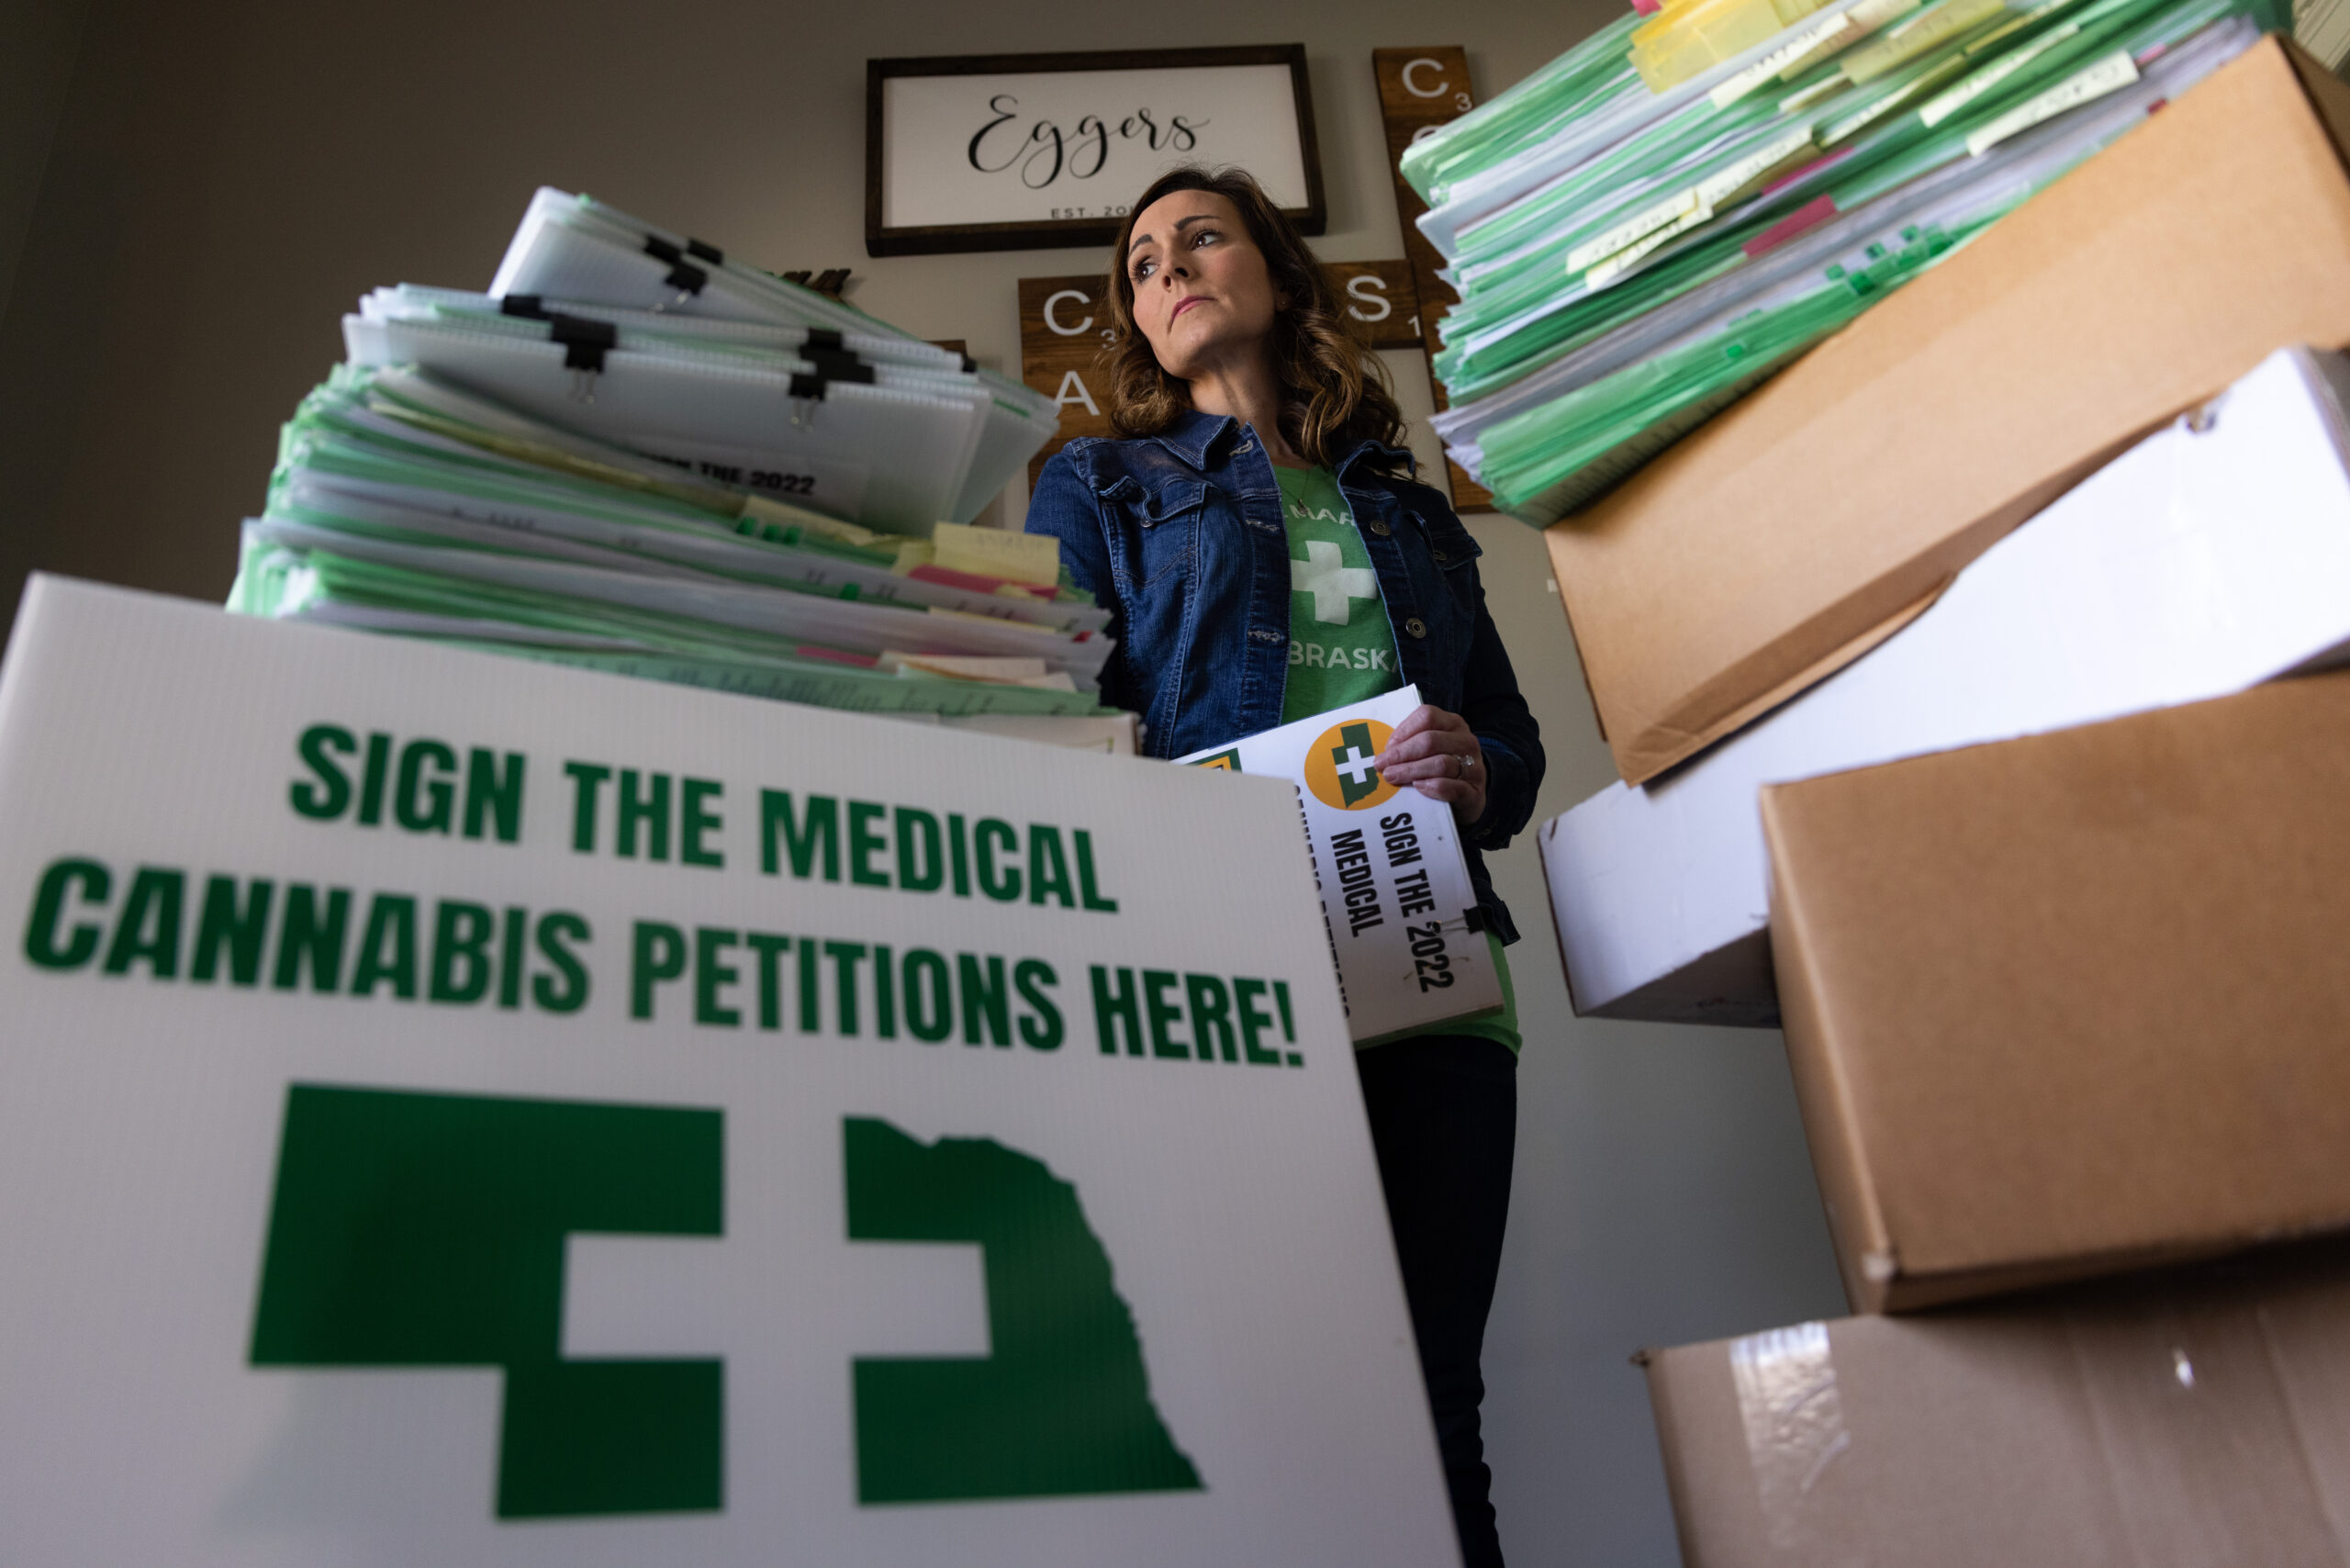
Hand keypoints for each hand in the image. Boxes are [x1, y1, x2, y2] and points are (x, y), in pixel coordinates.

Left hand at [1373, 705, 1485, 823]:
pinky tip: (1419, 787)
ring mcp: (1474, 767)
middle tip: (1382, 766)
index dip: (1404, 730)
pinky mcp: (1474, 792)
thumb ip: (1410, 745)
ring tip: (1393, 777)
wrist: (1469, 796)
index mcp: (1452, 724)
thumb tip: (1383, 754)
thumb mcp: (1430, 750)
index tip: (1387, 747)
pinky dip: (1433, 787)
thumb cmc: (1440, 769)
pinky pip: (1453, 787)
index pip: (1427, 716)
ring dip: (1412, 771)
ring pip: (1441, 764)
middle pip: (1431, 740)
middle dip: (1401, 754)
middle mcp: (1466, 741)